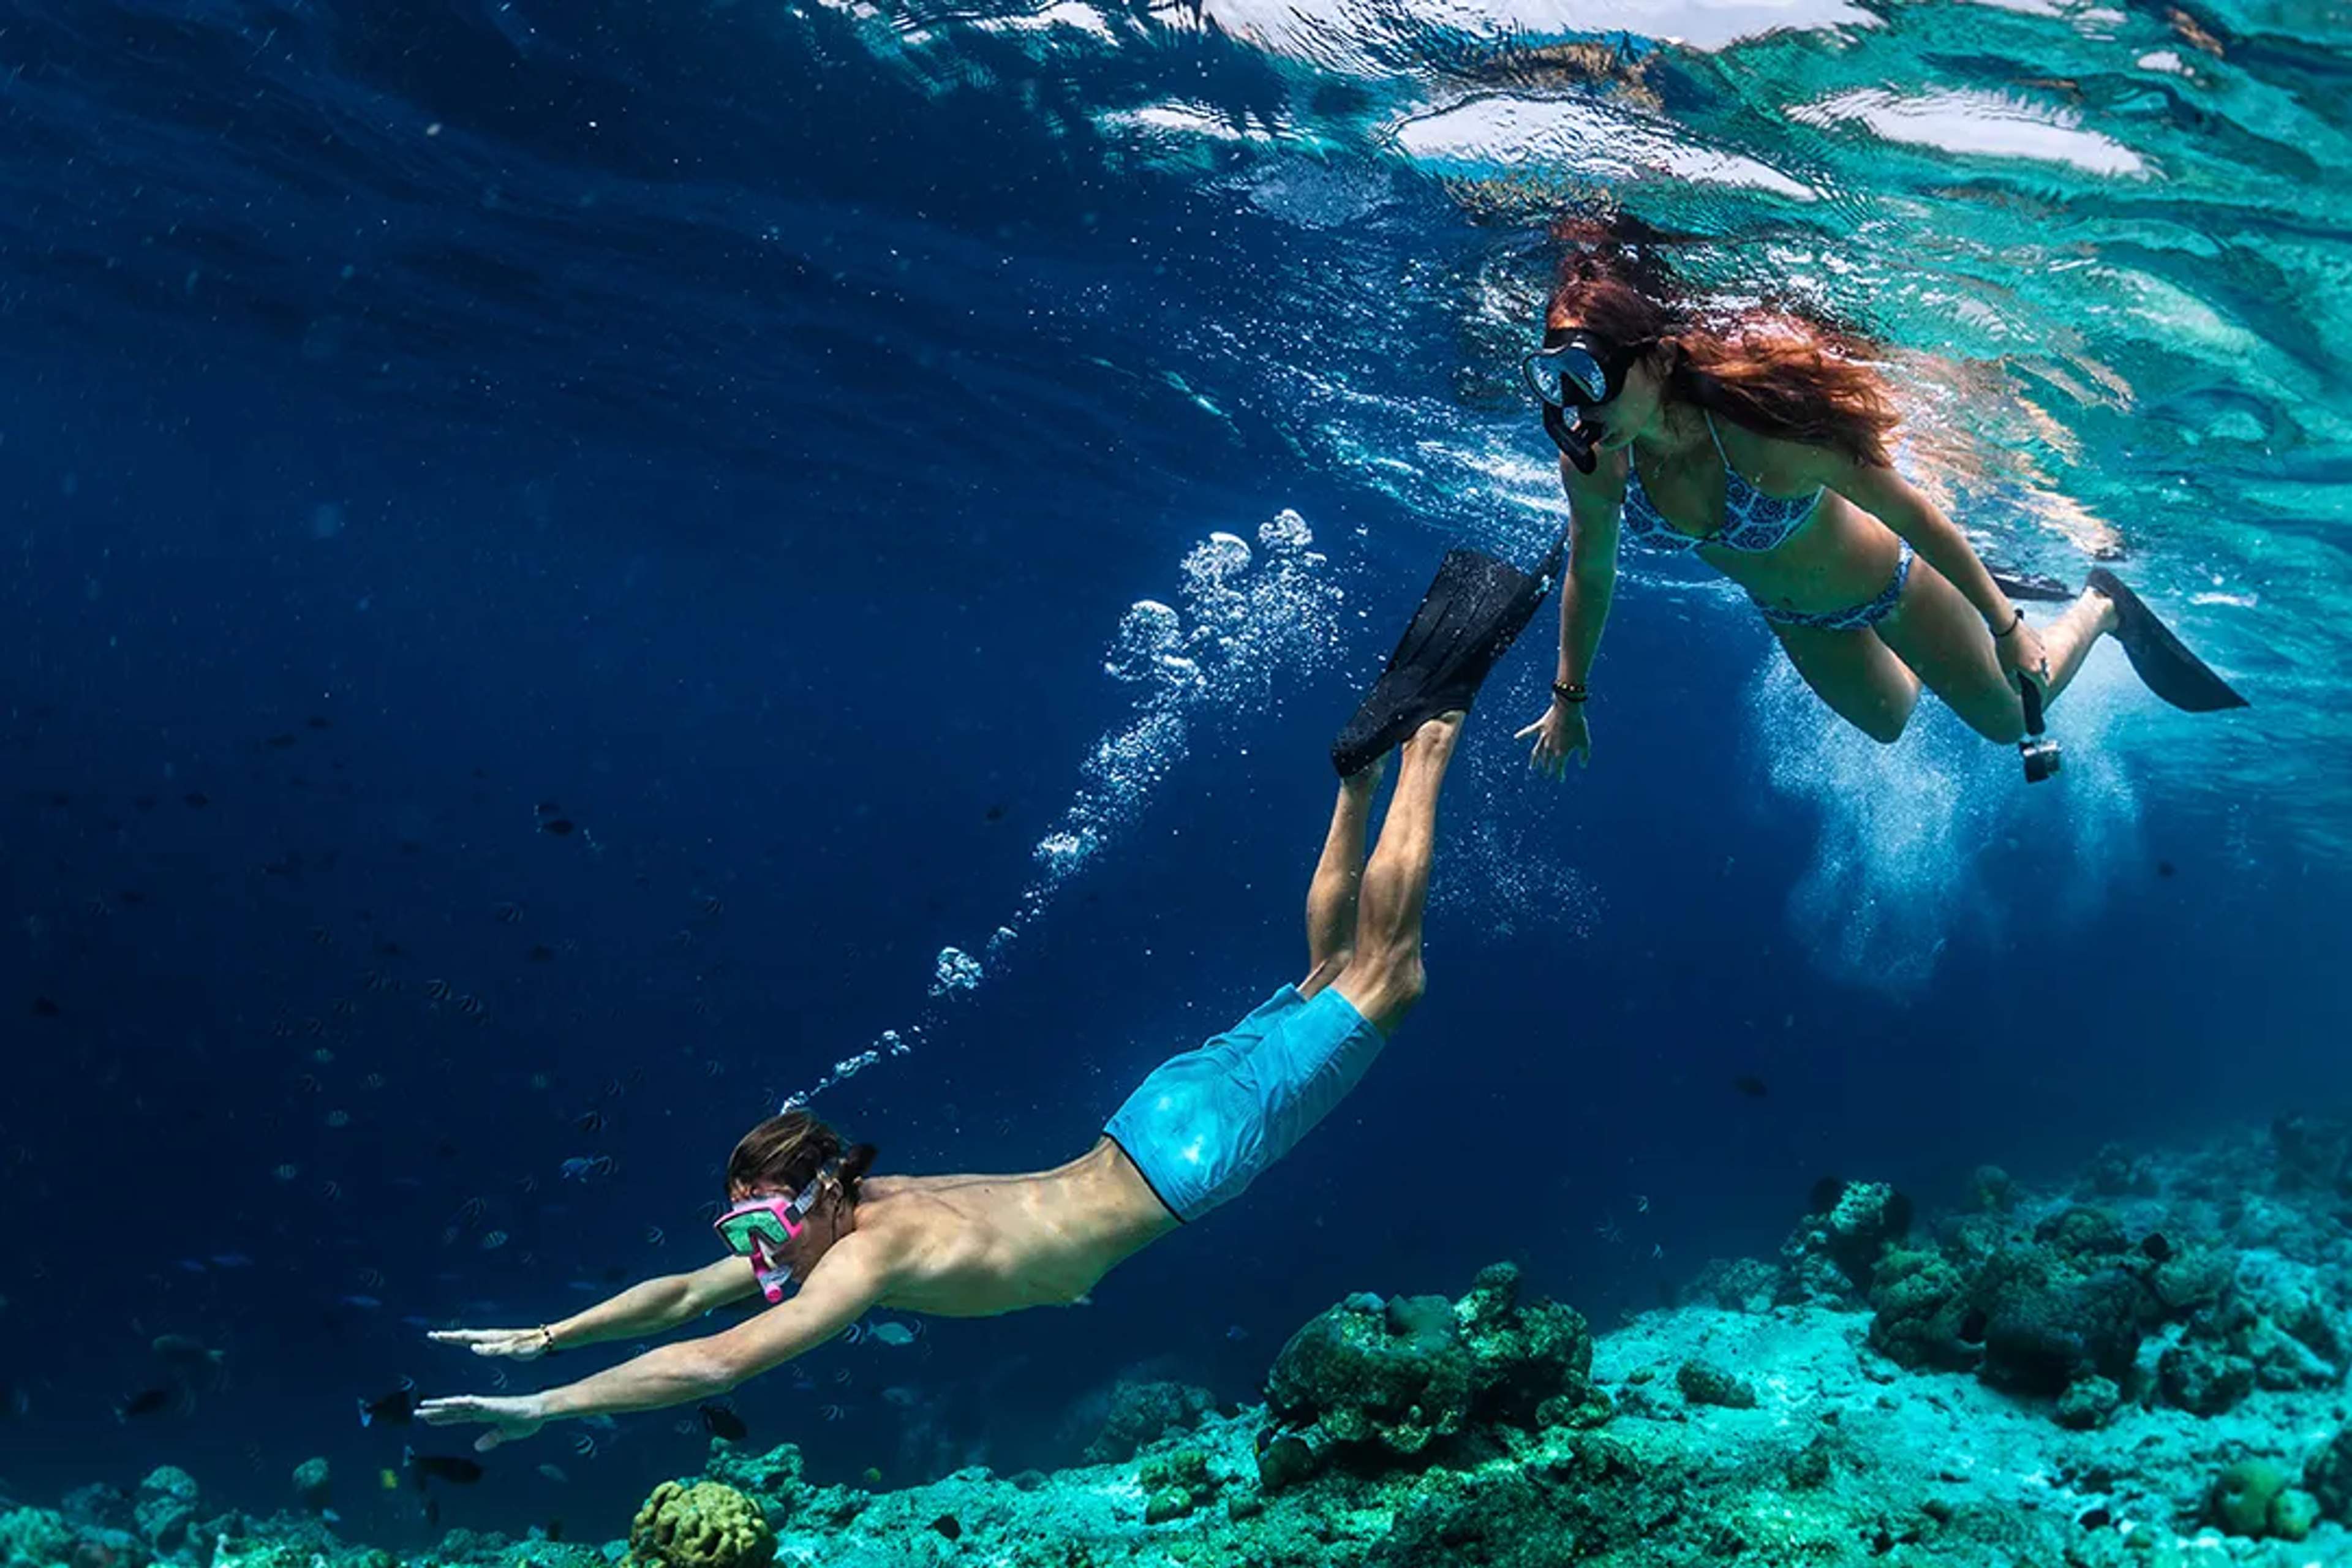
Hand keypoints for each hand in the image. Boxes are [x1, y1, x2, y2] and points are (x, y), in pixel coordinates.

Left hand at [415, 1392, 548, 1451]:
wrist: (541, 1410)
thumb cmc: (527, 1420)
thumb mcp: (507, 1433)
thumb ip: (492, 1438)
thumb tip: (477, 1447)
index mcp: (484, 1414)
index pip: (459, 1416)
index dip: (443, 1417)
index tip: (428, 1418)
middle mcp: (481, 1407)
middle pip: (454, 1409)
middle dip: (436, 1411)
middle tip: (417, 1411)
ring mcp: (486, 1405)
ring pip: (458, 1405)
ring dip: (441, 1406)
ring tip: (424, 1407)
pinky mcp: (492, 1405)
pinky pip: (473, 1403)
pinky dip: (460, 1403)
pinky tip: (449, 1403)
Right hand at [428, 1327, 549, 1360]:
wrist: (545, 1340)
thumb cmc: (530, 1346)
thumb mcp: (512, 1350)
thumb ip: (493, 1349)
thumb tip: (473, 1347)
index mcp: (492, 1337)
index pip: (466, 1336)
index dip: (450, 1337)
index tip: (435, 1335)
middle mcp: (491, 1335)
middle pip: (466, 1334)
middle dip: (449, 1335)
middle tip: (434, 1334)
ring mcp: (496, 1338)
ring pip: (472, 1336)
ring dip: (458, 1337)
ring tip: (446, 1338)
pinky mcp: (500, 1343)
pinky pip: (480, 1340)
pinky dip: (470, 1341)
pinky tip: (470, 1345)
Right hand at [1514, 700, 1590, 779]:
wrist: (1569, 709)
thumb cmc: (1579, 726)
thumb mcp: (1585, 742)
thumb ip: (1584, 755)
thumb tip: (1583, 765)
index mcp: (1561, 752)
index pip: (1559, 768)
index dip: (1559, 775)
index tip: (1560, 779)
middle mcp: (1550, 748)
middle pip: (1546, 762)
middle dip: (1546, 770)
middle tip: (1546, 774)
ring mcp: (1543, 737)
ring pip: (1536, 752)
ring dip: (1535, 761)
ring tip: (1533, 767)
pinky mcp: (1540, 727)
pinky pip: (1529, 732)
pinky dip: (1522, 734)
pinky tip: (1516, 737)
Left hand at [1996, 617, 2050, 695]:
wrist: (2007, 626)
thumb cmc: (2005, 649)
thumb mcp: (2006, 670)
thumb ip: (2014, 683)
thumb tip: (2019, 691)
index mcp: (2035, 670)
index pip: (2043, 685)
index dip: (2041, 692)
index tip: (2038, 697)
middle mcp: (2042, 661)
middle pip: (2042, 673)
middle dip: (2035, 678)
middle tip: (2026, 680)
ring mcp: (2042, 649)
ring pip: (2040, 661)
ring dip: (2033, 664)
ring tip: (2020, 662)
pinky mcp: (2039, 639)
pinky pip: (2038, 651)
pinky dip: (2032, 654)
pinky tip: (2020, 650)